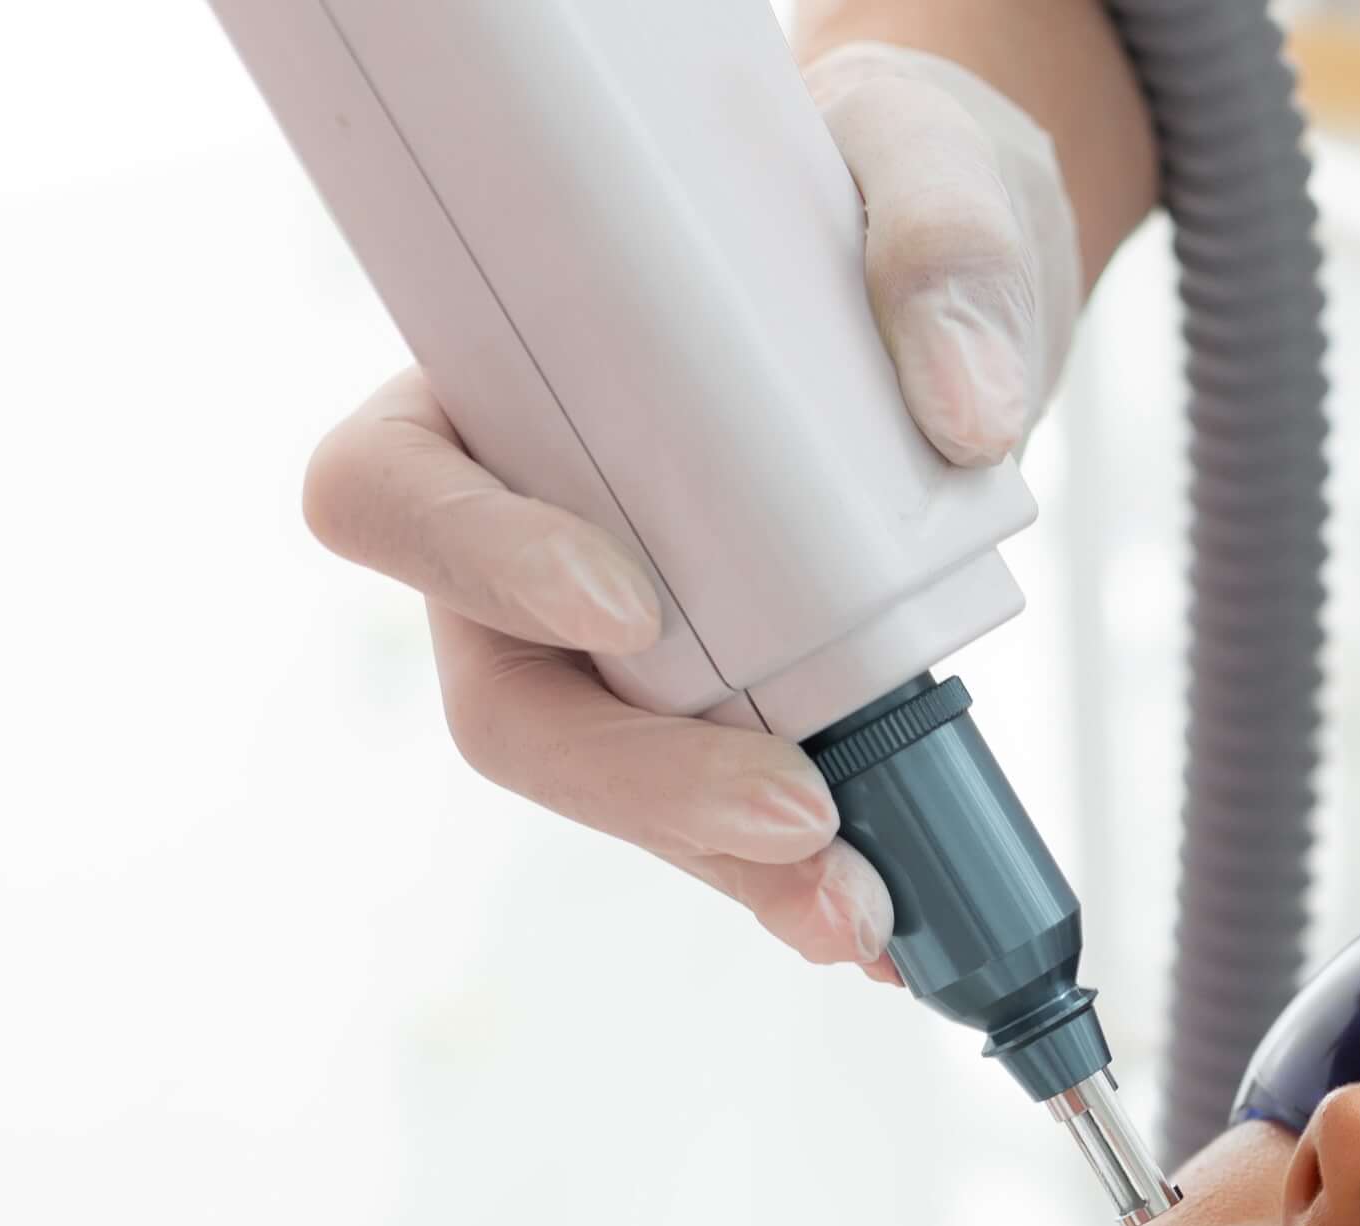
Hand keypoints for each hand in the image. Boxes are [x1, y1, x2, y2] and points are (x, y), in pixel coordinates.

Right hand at [297, 43, 1082, 976]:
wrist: (962, 271)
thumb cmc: (893, 188)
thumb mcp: (933, 169)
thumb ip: (948, 249)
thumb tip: (968, 406)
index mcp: (495, 378)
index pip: (391, 490)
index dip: (479, 560)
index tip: (627, 604)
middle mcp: (524, 525)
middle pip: (507, 697)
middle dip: (642, 787)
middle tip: (801, 820)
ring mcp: (616, 636)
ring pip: (615, 783)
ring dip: (730, 862)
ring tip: (866, 916)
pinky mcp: (728, 699)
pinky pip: (724, 810)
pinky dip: (797, 872)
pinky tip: (883, 921)